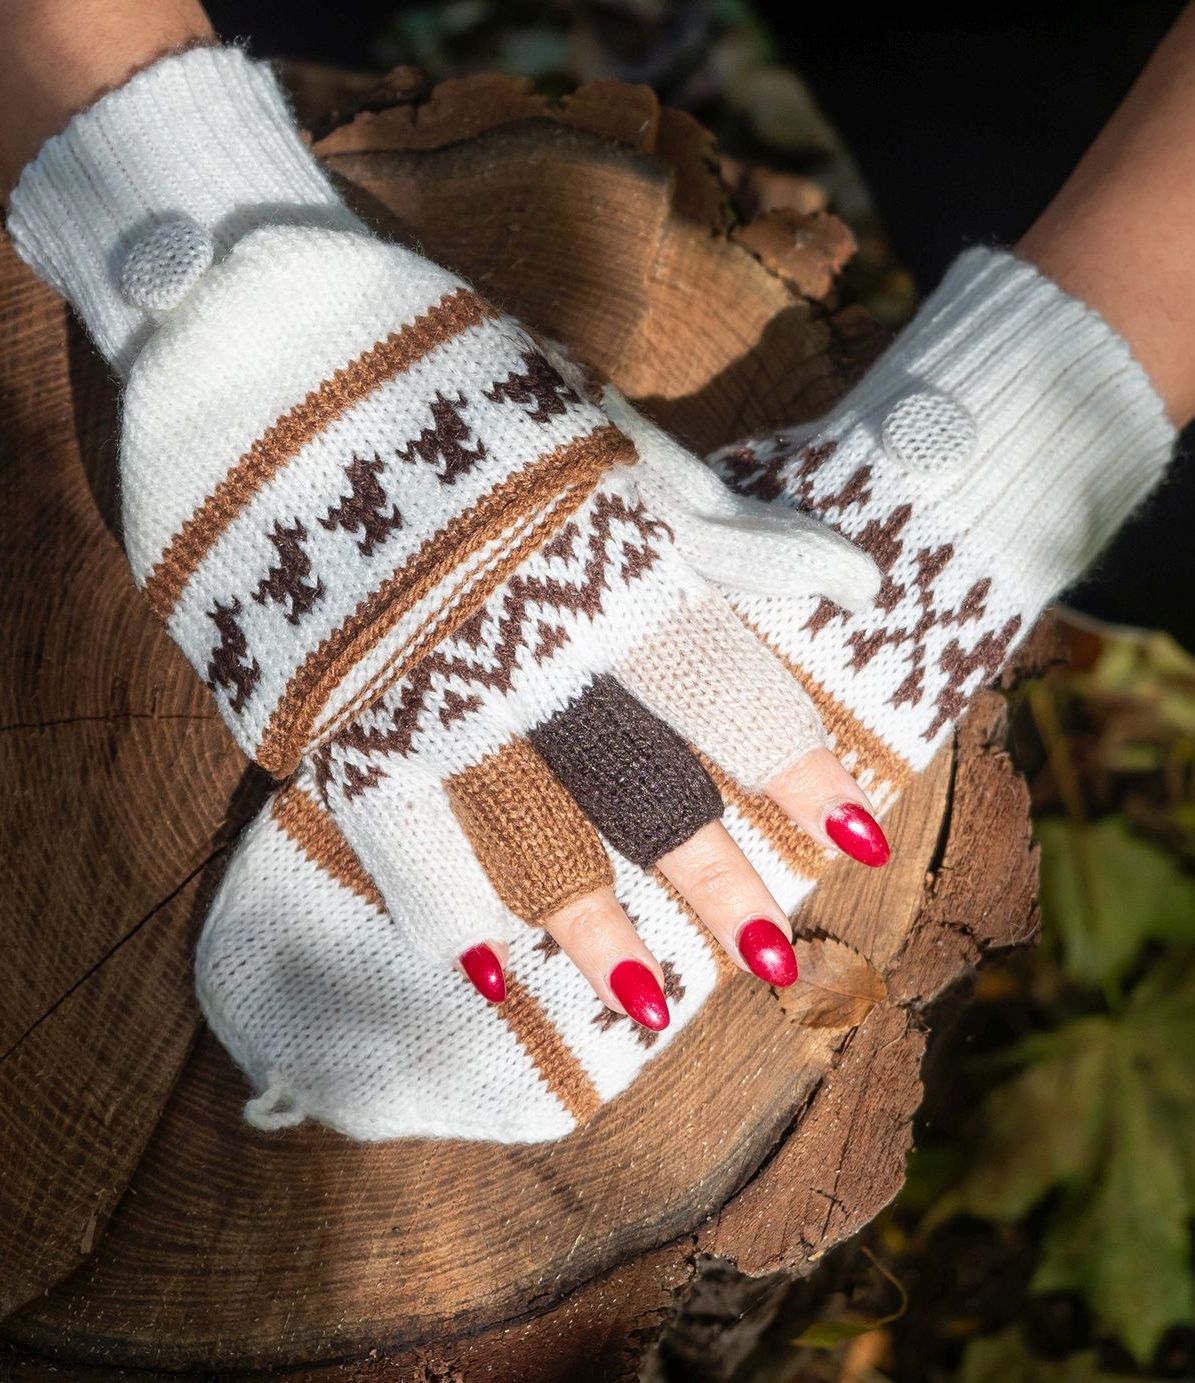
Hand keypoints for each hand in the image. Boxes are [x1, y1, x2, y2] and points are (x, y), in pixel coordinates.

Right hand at [7, 46, 887, 1039]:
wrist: (260, 323)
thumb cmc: (448, 375)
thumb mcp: (597, 429)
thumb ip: (720, 521)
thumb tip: (852, 581)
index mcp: (601, 554)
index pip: (726, 687)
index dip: (796, 768)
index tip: (858, 836)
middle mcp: (524, 632)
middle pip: (640, 780)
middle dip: (712, 876)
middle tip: (775, 962)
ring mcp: (419, 679)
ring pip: (522, 827)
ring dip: (594, 920)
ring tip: (649, 1000)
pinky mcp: (320, 703)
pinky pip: (388, 828)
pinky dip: (442, 902)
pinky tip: (491, 965)